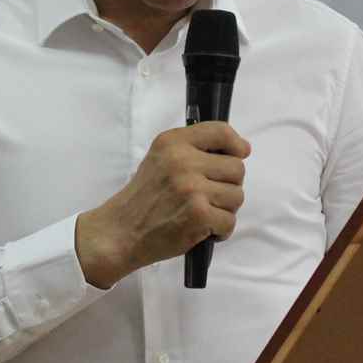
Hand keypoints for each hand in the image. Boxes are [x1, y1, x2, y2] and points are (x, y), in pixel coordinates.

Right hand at [75, 122, 250, 287]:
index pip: (220, 131)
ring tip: (201, 212)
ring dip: (224, 209)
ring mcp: (192, 188)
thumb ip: (192, 149)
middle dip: (228, 185)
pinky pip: (230, 221)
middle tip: (208, 196)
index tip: (240, 152)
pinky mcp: (198, 214)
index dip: (236, 143)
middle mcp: (182, 161)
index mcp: (173, 142)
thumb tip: (239, 150)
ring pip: (237, 196)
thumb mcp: (160, 158)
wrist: (121, 231)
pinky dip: (220, 230)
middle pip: (236, 168)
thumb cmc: (144, 197)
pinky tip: (202, 229)